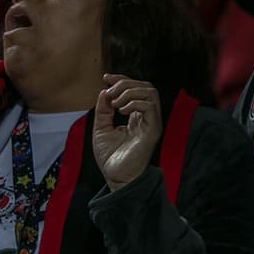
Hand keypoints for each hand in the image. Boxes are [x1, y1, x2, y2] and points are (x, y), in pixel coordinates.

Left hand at [93, 74, 162, 191]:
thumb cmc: (110, 156)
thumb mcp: (101, 128)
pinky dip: (134, 103)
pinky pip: (150, 107)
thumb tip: (104, 91)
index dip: (121, 79)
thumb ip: (103, 110)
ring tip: (115, 104)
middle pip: (145, 86)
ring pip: (151, 92)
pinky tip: (121, 111)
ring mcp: (151, 123)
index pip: (135, 88)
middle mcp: (146, 117)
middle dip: (124, 83)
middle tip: (109, 93)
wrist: (115, 176)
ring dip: (129, 92)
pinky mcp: (153, 130)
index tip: (105, 78)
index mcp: (135, 115)